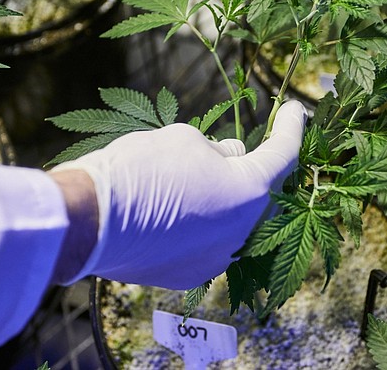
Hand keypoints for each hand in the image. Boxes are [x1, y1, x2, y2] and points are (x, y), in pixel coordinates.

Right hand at [50, 100, 306, 288]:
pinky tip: (176, 210)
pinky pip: (207, 242)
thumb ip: (219, 149)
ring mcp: (217, 259)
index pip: (283, 155)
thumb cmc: (141, 169)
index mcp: (250, 192)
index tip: (296, 111)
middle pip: (261, 194)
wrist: (90, 220)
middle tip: (239, 148)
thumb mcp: (186, 139)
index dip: (291, 128)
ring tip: (196, 180)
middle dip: (254, 169)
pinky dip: (201, 224)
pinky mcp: (189, 274)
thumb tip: (230, 158)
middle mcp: (242, 232)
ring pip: (233, 221)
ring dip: (224, 199)